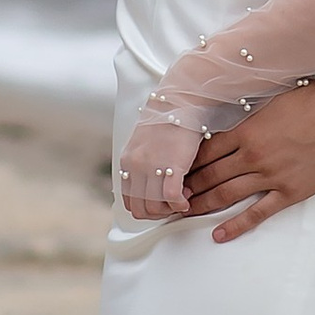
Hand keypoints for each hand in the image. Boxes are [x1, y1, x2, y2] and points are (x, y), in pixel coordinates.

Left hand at [117, 99, 214, 220]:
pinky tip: (187, 199)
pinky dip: (180, 204)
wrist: (180, 100)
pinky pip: (172, 198)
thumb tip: (150, 185)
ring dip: (169, 210)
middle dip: (158, 214)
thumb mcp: (145, 142)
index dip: (146, 209)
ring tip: (181, 201)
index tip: (160, 206)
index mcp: (127, 161)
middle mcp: (135, 166)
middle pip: (140, 209)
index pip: (128, 200)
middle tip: (171, 208)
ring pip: (154, 207)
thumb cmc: (168, 119)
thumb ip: (142, 163)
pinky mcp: (171, 165)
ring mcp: (151, 166)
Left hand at [180, 84, 314, 241]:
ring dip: (201, 206)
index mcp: (246, 131)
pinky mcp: (289, 192)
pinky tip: (218, 234)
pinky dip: (235, 225)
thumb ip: (249, 117)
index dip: (185, 164)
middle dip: (185, 188)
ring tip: (182, 215)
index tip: (173, 172)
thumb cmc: (313, 101)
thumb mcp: (272, 102)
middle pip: (209, 175)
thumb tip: (232, 123)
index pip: (205, 151)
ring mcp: (270, 176)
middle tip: (168, 199)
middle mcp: (252, 156)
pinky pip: (257, 213)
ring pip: (225, 195)